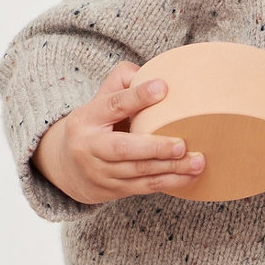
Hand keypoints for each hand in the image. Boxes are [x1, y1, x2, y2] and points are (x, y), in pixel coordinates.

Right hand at [30, 62, 204, 203]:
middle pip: (124, 149)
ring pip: (138, 172)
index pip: (113, 105)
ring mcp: (100, 172)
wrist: (67, 166)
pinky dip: (169, 182)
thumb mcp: (100, 99)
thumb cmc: (96, 124)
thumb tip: (157, 75)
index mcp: (87, 118)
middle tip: (182, 145)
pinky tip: (190, 176)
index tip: (163, 87)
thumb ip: (124, 82)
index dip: (137, 96)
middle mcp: (90, 147)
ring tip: (197, 162)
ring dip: (171, 169)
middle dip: (155, 148)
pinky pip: (144, 187)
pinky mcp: (113, 190)